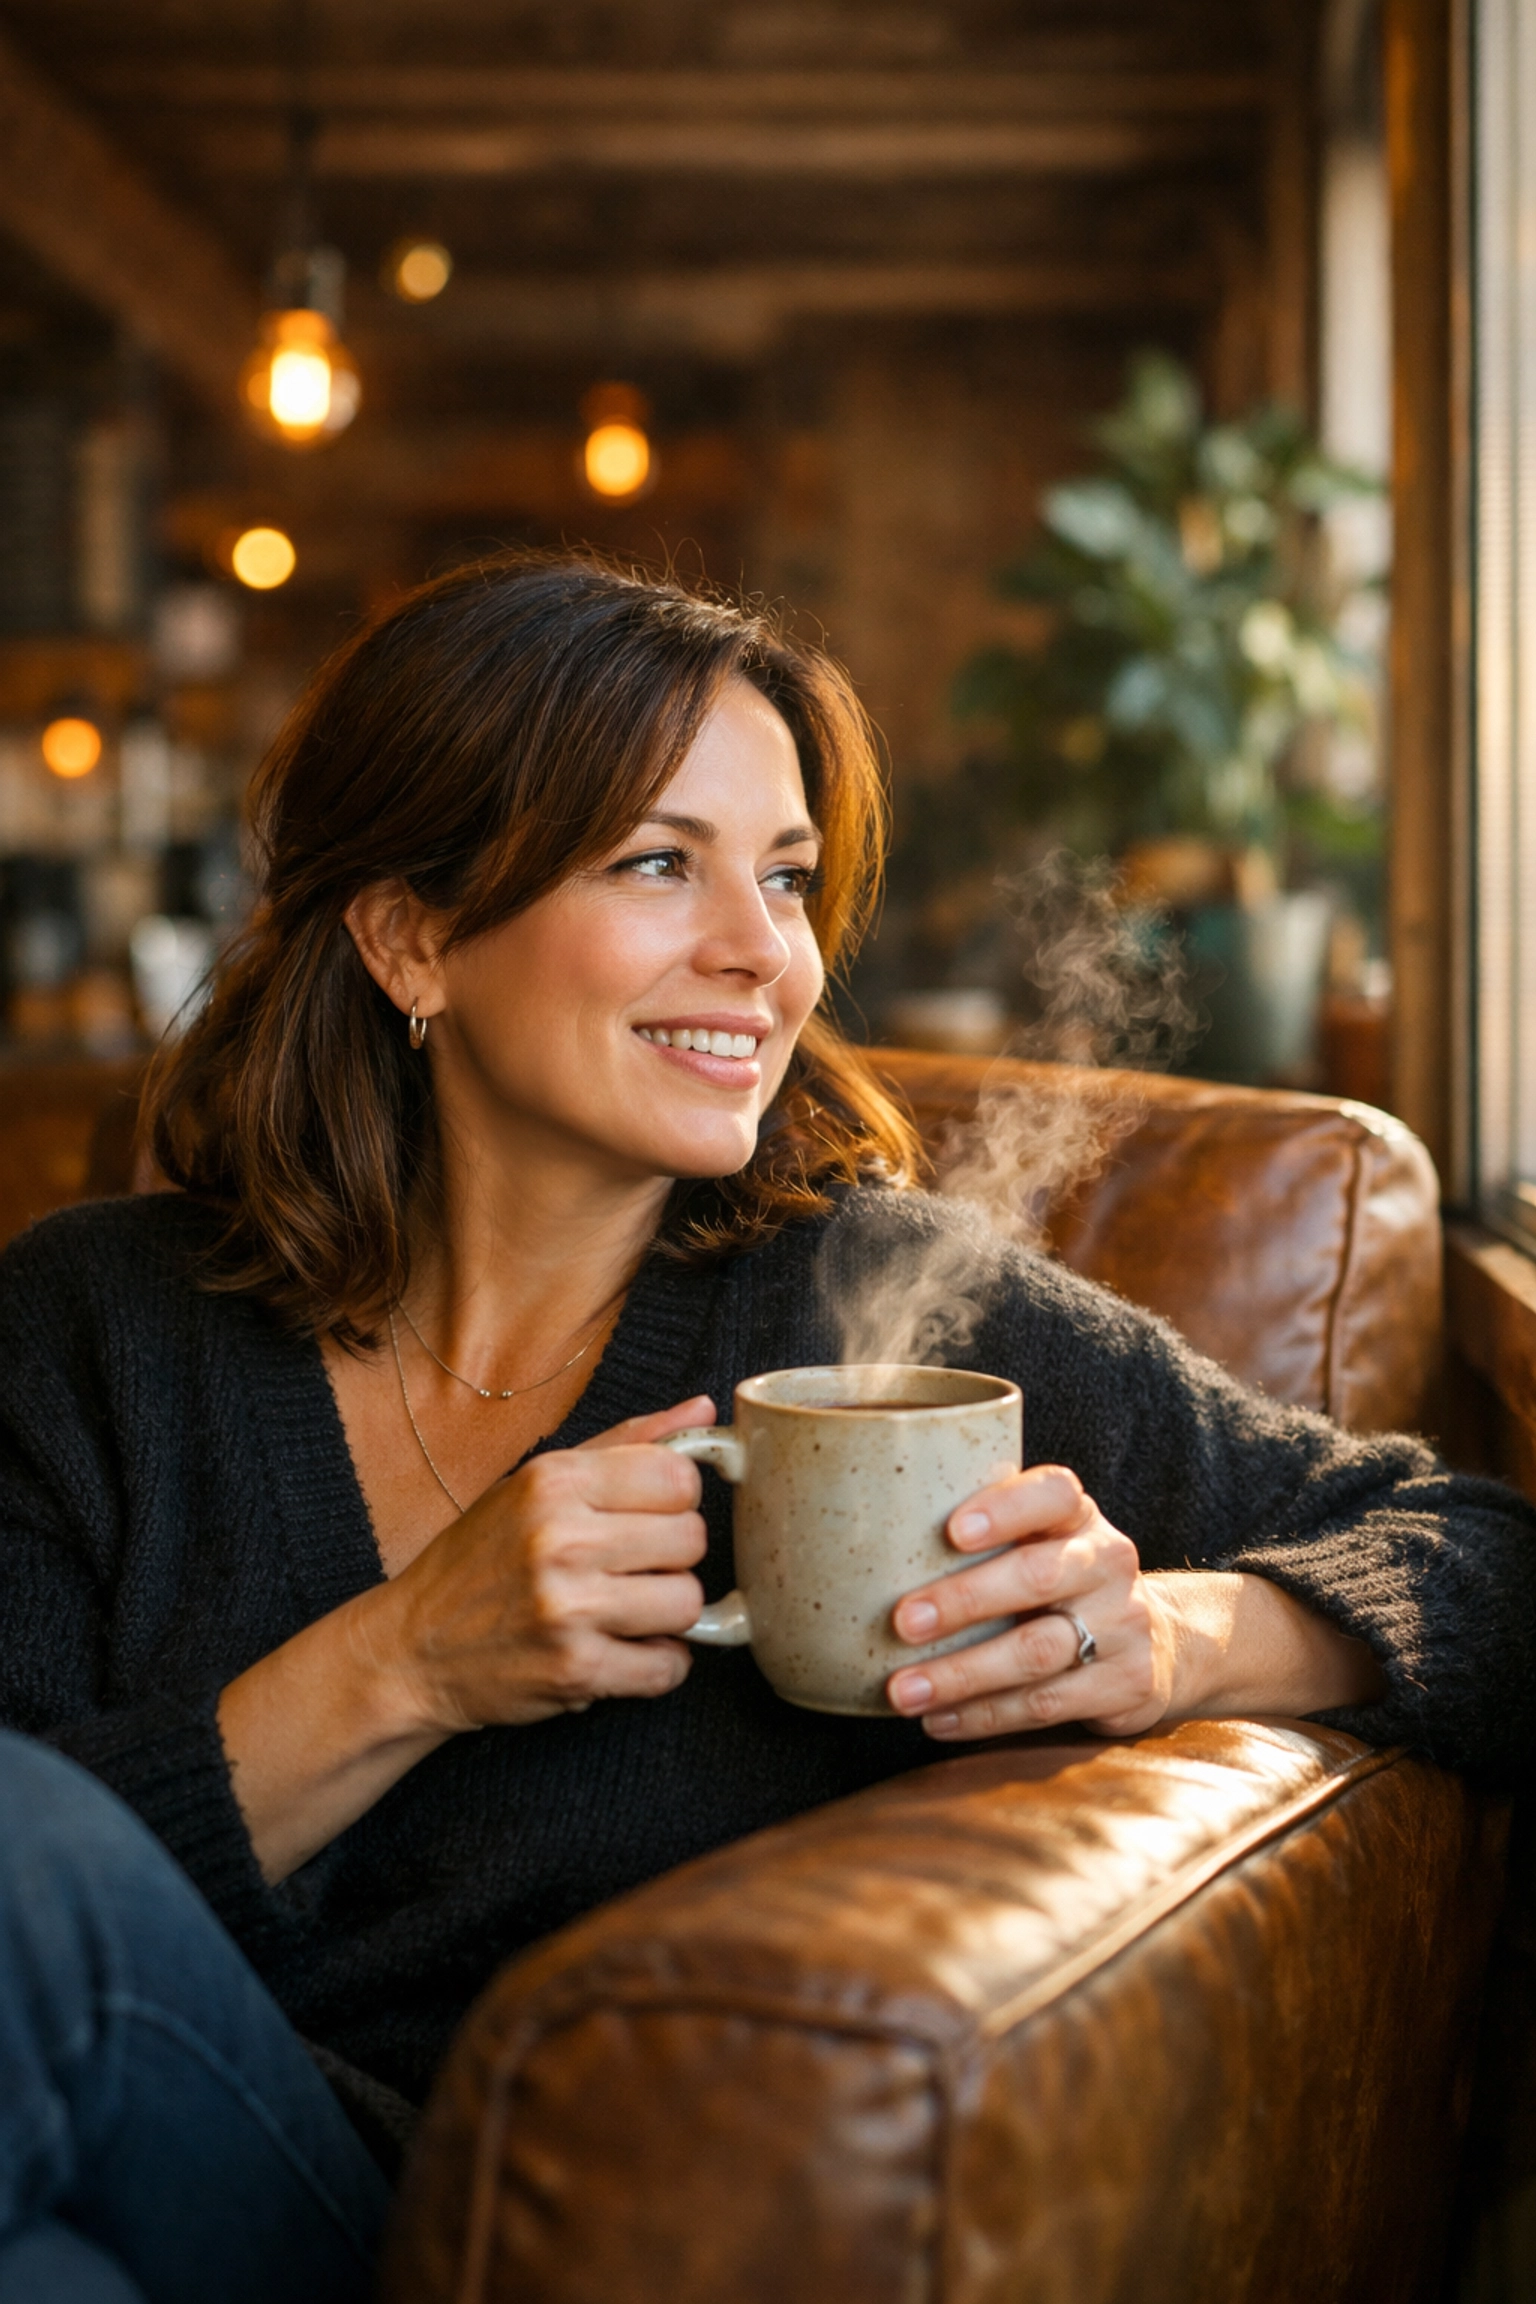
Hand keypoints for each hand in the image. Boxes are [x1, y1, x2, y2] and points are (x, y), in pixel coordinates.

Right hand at [364, 1396, 715, 1734]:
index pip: (679, 1475)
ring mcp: (567, 1607)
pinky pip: (668, 1666)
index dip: (676, 1499)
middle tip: (632, 1568)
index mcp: (554, 1481)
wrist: (411, 1649)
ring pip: (688, 1602)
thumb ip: (626, 1444)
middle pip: (692, 1538)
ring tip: (626, 1610)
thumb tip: (705, 1413)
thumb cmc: (481, 1559)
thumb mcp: (539, 1483)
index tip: (649, 1515)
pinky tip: (620, 1650)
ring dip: (667, 1614)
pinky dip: (656, 1665)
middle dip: (672, 1557)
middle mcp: (560, 1538)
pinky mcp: (574, 1670)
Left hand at [886, 1464, 1175, 1740]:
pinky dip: (984, 1715)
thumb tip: (859, 1553)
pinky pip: (1045, 1703)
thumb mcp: (1038, 1543)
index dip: (1005, 1508)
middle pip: (1036, 1576)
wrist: (1157, 1640)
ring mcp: (1124, 1624)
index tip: (952, 1531)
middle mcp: (1107, 1561)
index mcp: (1077, 1515)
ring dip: (961, 1674)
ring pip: (1036, 1651)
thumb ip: (979, 1537)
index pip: (1053, 1493)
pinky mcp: (1127, 1684)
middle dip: (963, 1601)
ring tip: (903, 1691)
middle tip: (902, 1623)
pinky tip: (938, 1719)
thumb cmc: (1059, 1583)